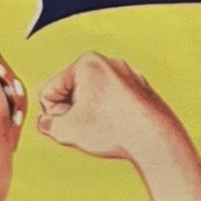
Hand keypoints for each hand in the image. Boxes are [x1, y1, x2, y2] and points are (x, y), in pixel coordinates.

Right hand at [37, 53, 180, 162]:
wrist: (155, 139)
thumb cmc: (112, 130)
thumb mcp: (64, 130)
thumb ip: (46, 124)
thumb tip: (47, 121)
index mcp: (88, 62)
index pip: (49, 92)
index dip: (54, 114)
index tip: (74, 123)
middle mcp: (110, 62)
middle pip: (71, 94)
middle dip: (73, 113)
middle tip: (91, 126)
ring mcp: (128, 74)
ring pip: (92, 100)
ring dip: (91, 116)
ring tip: (107, 127)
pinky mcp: (140, 89)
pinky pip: (112, 104)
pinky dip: (111, 116)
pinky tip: (120, 127)